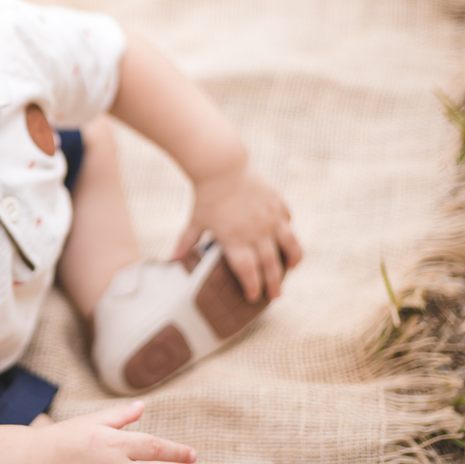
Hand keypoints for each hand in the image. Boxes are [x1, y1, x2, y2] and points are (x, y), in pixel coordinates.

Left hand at [172, 164, 301, 300]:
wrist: (221, 166)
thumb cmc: (206, 195)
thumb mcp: (196, 221)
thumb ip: (187, 242)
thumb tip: (172, 259)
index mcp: (234, 239)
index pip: (247, 271)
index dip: (252, 286)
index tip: (253, 297)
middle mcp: (256, 231)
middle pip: (269, 264)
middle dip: (273, 283)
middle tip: (275, 296)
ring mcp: (269, 217)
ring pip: (289, 244)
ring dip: (292, 259)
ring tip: (291, 268)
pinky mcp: (277, 203)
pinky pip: (287, 221)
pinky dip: (287, 231)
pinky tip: (286, 237)